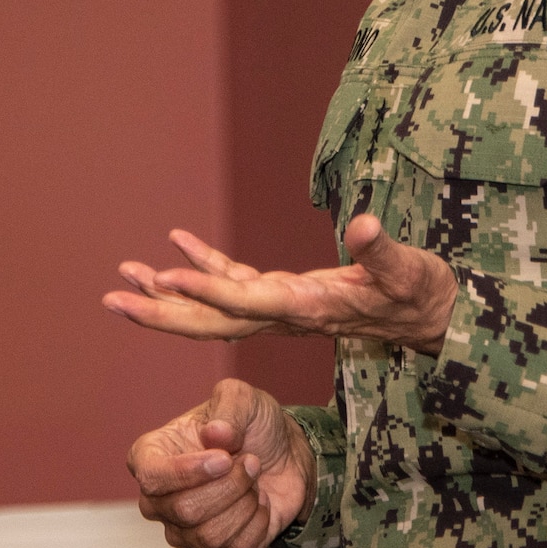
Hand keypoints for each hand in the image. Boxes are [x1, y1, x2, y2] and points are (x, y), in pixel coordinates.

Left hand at [103, 214, 458, 354]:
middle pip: (212, 321)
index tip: (163, 280)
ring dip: (169, 295)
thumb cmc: (424, 295)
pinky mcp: (290, 295)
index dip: (204, 292)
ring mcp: (284, 308)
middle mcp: (287, 314)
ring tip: (125, 276)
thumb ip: (383, 252)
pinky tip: (179, 241)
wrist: (434, 321)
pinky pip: (237, 284)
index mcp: (309, 308)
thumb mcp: (410, 271)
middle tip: (112, 300)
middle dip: (162, 313)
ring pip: (215, 307)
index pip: (246, 303)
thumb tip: (363, 225)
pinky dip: (205, 267)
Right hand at [127, 378, 313, 547]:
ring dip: (245, 505)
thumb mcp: (243, 398)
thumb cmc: (252, 424)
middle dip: (231, 486)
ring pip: (208, 536)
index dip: (187, 472)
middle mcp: (158, 498)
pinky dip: (258, 524)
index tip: (224, 458)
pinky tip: (259, 504)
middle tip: (252, 462)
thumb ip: (230, 406)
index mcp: (152, 455)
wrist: (284, 456)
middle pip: (183, 510)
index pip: (151, 477)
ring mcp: (181, 529)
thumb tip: (214, 434)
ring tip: (254, 482)